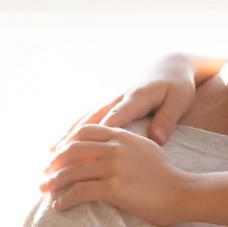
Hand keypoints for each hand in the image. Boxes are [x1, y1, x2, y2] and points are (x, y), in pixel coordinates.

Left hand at [41, 124, 191, 225]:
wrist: (182, 192)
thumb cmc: (164, 175)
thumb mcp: (145, 149)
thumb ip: (124, 143)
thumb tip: (102, 147)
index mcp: (123, 136)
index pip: (83, 132)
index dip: (64, 143)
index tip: (53, 156)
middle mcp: (116, 148)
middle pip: (72, 150)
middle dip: (53, 163)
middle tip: (43, 176)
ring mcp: (115, 167)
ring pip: (72, 171)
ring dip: (54, 182)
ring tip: (46, 192)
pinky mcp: (115, 188)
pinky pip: (80, 192)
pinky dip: (65, 200)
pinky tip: (59, 207)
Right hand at [47, 54, 201, 149]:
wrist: (170, 66)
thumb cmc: (177, 86)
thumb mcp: (179, 101)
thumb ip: (167, 119)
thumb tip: (156, 140)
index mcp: (136, 99)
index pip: (115, 118)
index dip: (99, 135)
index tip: (86, 152)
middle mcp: (118, 99)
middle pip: (92, 121)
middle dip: (74, 140)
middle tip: (57, 160)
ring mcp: (111, 101)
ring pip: (85, 120)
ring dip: (67, 137)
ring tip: (49, 156)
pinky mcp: (110, 105)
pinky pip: (88, 119)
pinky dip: (72, 132)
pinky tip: (59, 145)